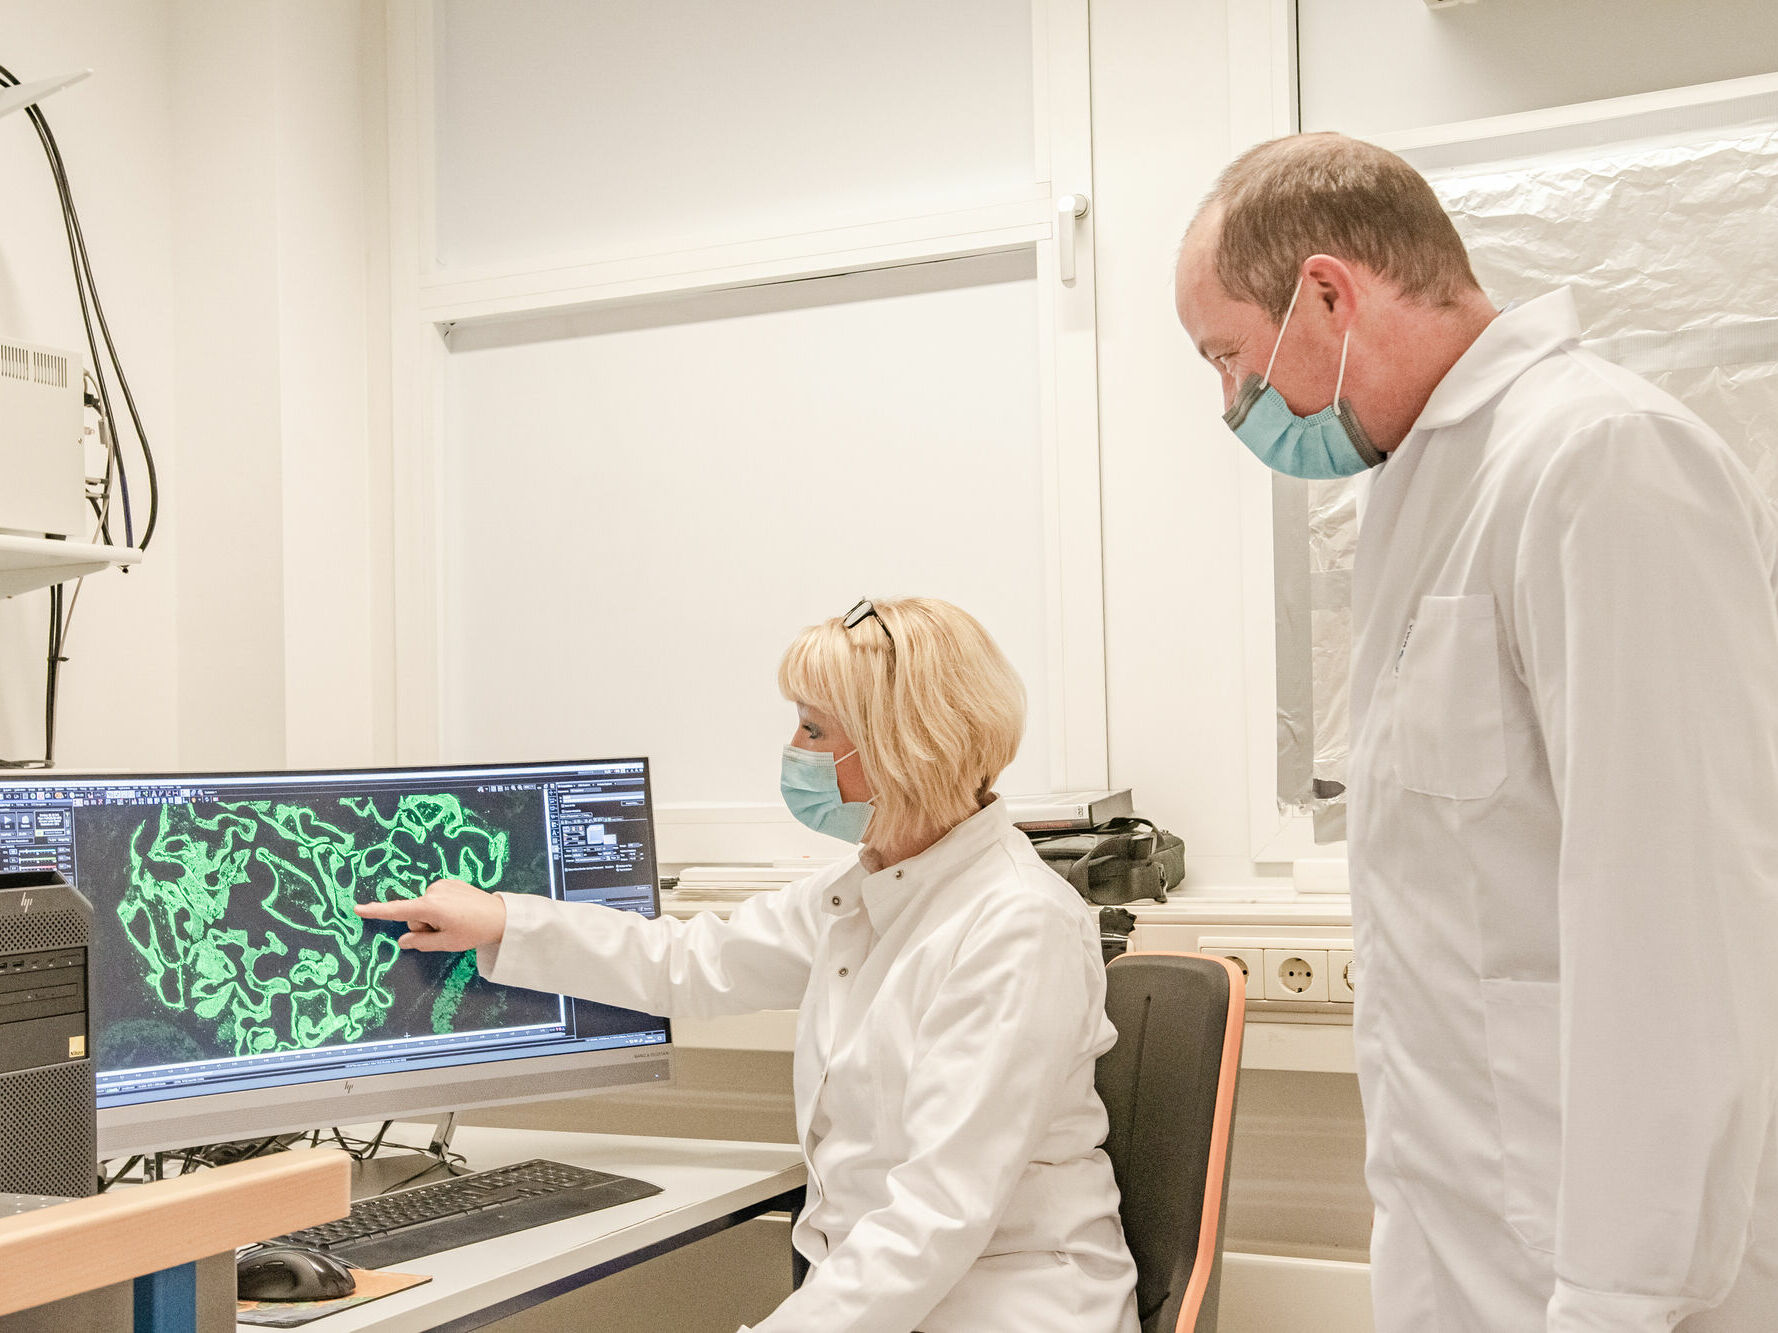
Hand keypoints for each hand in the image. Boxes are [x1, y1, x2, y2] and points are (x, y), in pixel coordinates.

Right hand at [355, 879, 506, 951]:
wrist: (501, 916)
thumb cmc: (474, 932)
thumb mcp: (446, 943)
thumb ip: (421, 942)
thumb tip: (403, 940)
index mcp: (430, 907)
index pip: (397, 911)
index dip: (376, 911)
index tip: (356, 908)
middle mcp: (433, 891)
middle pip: (414, 914)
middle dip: (424, 925)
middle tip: (447, 931)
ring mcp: (442, 884)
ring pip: (425, 907)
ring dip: (434, 917)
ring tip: (456, 921)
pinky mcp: (450, 882)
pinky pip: (436, 899)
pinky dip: (442, 908)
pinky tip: (459, 912)